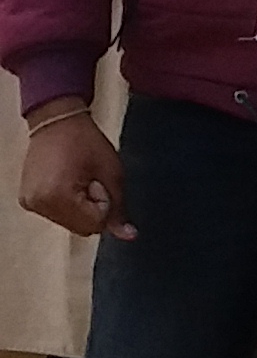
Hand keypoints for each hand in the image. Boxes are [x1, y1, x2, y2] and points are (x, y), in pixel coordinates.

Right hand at [20, 108, 125, 240]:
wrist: (57, 122)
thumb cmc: (84, 142)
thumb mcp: (111, 174)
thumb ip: (119, 208)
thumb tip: (128, 235)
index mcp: (57, 196)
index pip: (94, 224)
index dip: (104, 204)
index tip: (97, 182)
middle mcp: (38, 203)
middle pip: (81, 228)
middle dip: (92, 208)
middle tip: (88, 180)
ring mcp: (30, 203)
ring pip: (70, 224)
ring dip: (80, 207)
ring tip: (76, 179)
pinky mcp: (27, 200)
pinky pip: (57, 215)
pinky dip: (68, 205)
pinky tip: (66, 182)